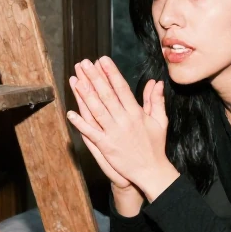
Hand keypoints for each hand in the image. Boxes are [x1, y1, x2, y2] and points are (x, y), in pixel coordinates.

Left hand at [66, 57, 179, 200]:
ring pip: (97, 111)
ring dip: (85, 95)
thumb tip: (156, 83)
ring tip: (76, 80)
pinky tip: (70, 113)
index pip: (121, 88)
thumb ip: (156, 100)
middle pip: (106, 95)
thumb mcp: (160, 121)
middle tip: (84, 63)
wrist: (151, 171)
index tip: (103, 60)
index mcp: (136, 113)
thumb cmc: (155, 146)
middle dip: (95, 78)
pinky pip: (91, 133)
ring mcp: (114, 134)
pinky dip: (80, 124)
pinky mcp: (106, 147)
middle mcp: (124, 121)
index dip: (111, 73)